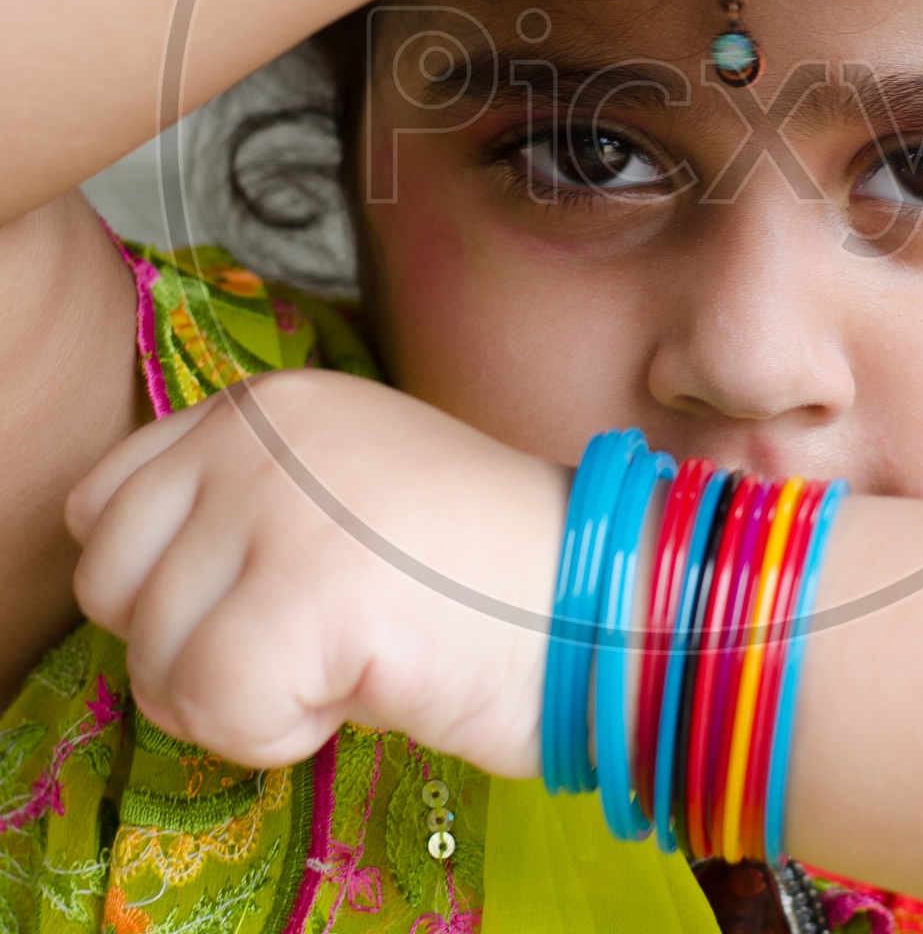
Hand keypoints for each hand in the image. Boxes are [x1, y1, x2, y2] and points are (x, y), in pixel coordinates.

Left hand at [65, 370, 566, 771]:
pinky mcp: (308, 588)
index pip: (107, 500)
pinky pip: (215, 710)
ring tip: (344, 658)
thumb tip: (146, 589)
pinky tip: (360, 686)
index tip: (251, 603)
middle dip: (190, 644)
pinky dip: (279, 732)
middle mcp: (259, 433)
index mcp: (268, 403)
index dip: (162, 579)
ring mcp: (280, 502)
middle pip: (113, 582)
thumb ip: (242, 502)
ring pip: (155, 657)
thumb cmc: (480, 563)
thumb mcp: (343, 490)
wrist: (602, 594)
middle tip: (301, 642)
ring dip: (240, 696)